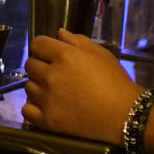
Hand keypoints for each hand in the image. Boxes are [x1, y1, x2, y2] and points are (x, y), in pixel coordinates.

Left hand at [22, 29, 141, 144]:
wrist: (127, 115)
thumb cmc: (115, 82)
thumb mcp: (101, 54)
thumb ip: (77, 40)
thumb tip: (59, 33)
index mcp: (64, 56)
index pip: (37, 44)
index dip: (43, 48)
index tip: (50, 54)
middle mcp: (51, 75)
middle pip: (30, 64)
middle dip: (40, 66)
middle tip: (56, 74)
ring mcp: (47, 99)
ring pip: (28, 86)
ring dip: (38, 87)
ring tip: (55, 92)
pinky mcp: (48, 120)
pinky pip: (26, 110)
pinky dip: (33, 107)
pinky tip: (45, 106)